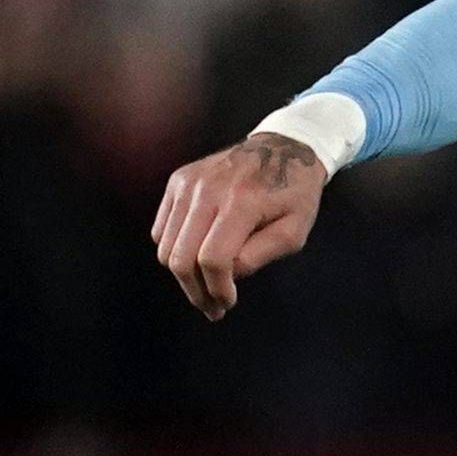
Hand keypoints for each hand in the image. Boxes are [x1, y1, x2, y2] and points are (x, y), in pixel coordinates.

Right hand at [151, 132, 330, 319]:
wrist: (283, 148)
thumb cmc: (294, 195)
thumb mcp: (294, 231)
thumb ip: (259, 255)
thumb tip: (226, 275)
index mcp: (241, 203)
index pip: (213, 259)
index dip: (217, 289)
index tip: (227, 303)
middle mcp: (207, 190)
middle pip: (180, 256)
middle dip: (195, 290)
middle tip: (212, 307)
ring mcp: (187, 183)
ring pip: (165, 245)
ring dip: (183, 274)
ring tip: (206, 287)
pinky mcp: (178, 180)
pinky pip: (161, 228)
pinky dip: (175, 249)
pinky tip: (198, 257)